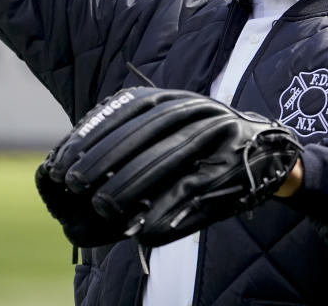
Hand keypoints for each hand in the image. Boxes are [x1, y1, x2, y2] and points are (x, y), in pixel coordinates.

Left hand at [36, 87, 300, 247]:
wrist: (265, 149)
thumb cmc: (200, 143)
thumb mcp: (166, 124)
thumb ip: (126, 135)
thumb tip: (75, 165)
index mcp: (172, 97)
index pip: (125, 110)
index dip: (91, 137)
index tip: (62, 162)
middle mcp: (195, 109)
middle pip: (143, 131)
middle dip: (104, 159)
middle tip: (74, 184)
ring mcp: (216, 137)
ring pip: (169, 157)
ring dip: (132, 184)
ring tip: (103, 207)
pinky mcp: (230, 168)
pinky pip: (195, 188)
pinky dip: (169, 209)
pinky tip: (145, 229)